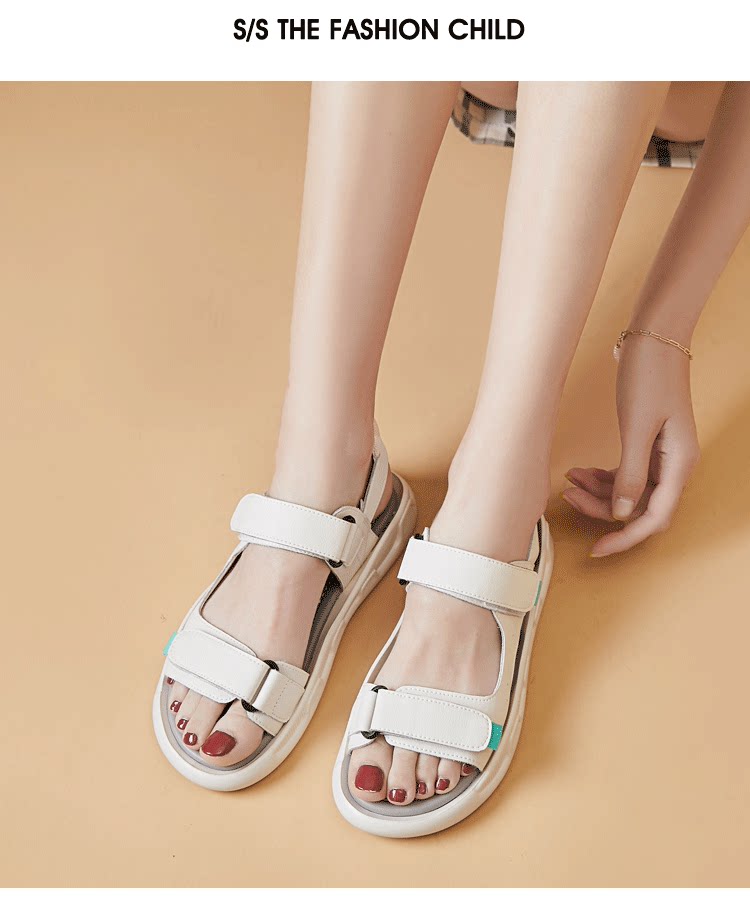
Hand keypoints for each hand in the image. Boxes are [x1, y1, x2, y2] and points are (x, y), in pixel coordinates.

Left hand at [563, 335, 699, 556]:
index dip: (625, 538)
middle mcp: (674, 465)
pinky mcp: (647, 444)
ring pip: (628, 492)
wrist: (654, 338)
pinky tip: (580, 471)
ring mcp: (662, 456)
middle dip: (602, 510)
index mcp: (679, 465)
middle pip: (639, 508)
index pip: (653, 519)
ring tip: (568, 481)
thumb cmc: (649, 377)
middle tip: (569, 499)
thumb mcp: (636, 428)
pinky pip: (626, 474)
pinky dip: (602, 476)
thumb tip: (621, 513)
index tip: (597, 549)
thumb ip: (630, 474)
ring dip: (598, 492)